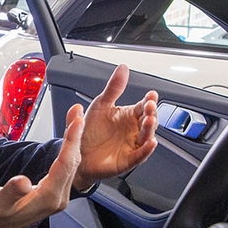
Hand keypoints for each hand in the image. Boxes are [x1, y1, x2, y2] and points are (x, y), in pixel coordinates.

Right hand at [0, 104, 83, 227]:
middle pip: (73, 162)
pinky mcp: (53, 193)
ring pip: (72, 165)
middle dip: (76, 136)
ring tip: (75, 121)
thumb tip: (22, 182)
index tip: (76, 123)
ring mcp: (57, 196)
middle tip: (78, 114)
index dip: (71, 142)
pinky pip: (66, 168)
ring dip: (74, 142)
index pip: (65, 165)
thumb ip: (12, 192)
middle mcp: (57, 198)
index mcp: (48, 199)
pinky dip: (68, 151)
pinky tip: (68, 141)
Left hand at [74, 64, 158, 189]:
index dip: (149, 100)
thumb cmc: (90, 131)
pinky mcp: (127, 160)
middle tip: (150, 105)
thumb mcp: (100, 105)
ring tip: (149, 120)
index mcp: (128, 116)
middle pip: (148, 121)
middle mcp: (133, 130)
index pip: (143, 106)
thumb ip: (113, 88)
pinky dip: (146, 150)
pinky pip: (139, 155)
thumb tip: (123, 68)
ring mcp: (131, 145)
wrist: (76, 153)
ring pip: (146, 137)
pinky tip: (151, 143)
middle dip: (152, 113)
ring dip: (150, 129)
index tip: (151, 94)